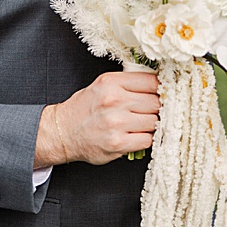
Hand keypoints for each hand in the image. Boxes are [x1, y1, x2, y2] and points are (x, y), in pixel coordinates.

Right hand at [40, 71, 160, 165]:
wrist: (62, 132)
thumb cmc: (85, 108)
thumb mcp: (103, 85)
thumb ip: (129, 82)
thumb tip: (161, 83)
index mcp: (111, 83)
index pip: (153, 81)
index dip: (162, 89)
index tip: (163, 93)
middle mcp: (114, 101)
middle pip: (157, 102)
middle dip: (158, 108)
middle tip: (153, 111)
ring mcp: (116, 123)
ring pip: (155, 121)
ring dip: (153, 124)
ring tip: (143, 124)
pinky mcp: (117, 144)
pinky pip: (148, 140)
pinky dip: (147, 139)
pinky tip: (138, 135)